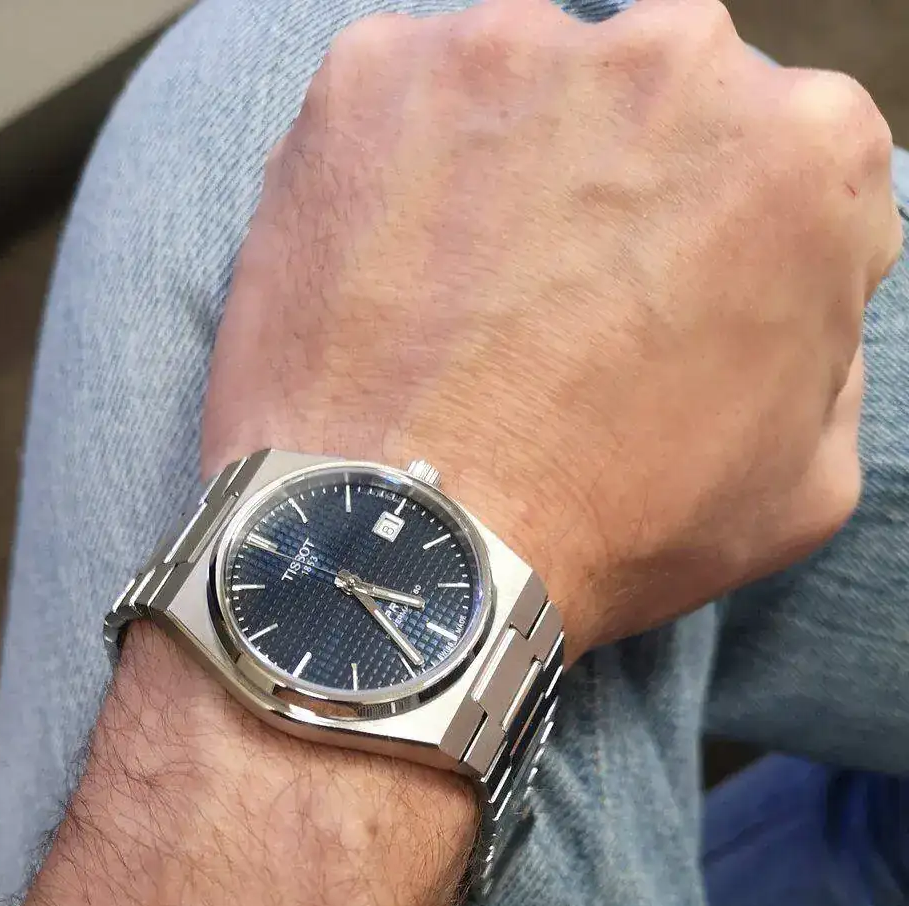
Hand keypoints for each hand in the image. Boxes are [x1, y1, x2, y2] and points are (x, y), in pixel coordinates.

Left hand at [203, 0, 901, 658]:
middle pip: (665, 109)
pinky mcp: (377, 74)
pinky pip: (406, 107)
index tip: (677, 319)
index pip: (793, 167)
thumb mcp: (803, 483)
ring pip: (533, 94)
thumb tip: (796, 305)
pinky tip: (395, 281)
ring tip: (471, 307)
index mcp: (809, 148)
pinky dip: (401, 175)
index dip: (735, 253)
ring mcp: (514, 51)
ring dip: (517, 173)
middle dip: (631, 191)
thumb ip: (832, 352)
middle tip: (566, 313)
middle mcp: (675, 58)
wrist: (408, 550)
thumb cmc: (610, 529)